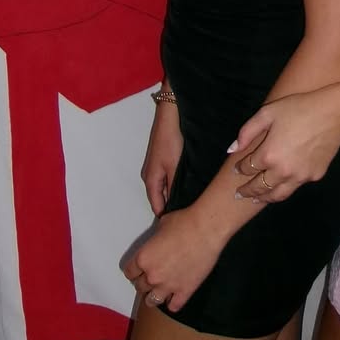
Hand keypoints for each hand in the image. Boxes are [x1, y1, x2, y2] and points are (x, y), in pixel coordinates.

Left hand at [122, 206, 224, 312]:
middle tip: (152, 275)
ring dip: (154, 295)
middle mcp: (152, 275)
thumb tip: (158, 240)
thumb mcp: (162, 224)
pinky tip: (175, 296)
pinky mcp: (185, 291)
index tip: (137, 269)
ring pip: (152, 301)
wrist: (206, 229)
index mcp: (144, 258)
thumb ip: (155, 239)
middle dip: (144, 281)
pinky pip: (173, 306)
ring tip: (159, 290)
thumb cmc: (185, 222)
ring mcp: (168, 286)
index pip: (129, 272)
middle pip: (140, 287)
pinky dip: (173, 302)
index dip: (134, 270)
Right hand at [141, 101, 182, 215]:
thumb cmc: (171, 141)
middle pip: (160, 199)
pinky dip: (174, 183)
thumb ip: (174, 188)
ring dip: (174, 194)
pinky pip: (166, 178)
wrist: (170, 117)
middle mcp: (150, 176)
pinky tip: (186, 183)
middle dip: (171, 206)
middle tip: (189, 213)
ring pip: (164, 188)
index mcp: (151, 181)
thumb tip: (176, 206)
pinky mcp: (161, 159)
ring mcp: (155, 167)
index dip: (168, 217)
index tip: (182, 222)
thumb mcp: (175, 168)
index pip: (157, 207)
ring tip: (190, 200)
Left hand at [231, 86, 339, 203]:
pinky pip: (296, 186)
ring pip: (277, 195)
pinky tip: (282, 185)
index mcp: (269, 155)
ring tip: (256, 198)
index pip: (248, 168)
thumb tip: (232, 149)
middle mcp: (282, 171)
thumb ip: (247, 131)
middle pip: (259, 187)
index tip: (237, 168)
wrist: (334, 114)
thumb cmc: (299, 108)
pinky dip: (285, 188)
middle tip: (239, 193)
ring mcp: (299, 177)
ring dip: (264, 198)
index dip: (240, 168)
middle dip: (247, 190)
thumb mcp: (268, 112)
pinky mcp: (313, 176)